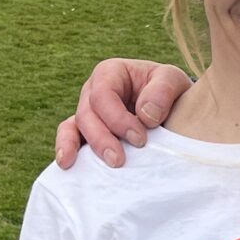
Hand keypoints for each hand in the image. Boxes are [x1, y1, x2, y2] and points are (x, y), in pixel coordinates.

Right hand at [53, 59, 194, 168]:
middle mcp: (93, 91)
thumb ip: (162, 91)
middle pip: (87, 114)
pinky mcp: (87, 132)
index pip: (103, 94)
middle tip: (118, 160)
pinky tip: (66, 164)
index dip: (117, 118)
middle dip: (101, 138)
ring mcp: (88, 112)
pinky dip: (66, 149)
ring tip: (79, 166)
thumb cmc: (169, 90)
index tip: (140, 139)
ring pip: (74, 127)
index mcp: (111, 73)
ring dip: (80, 147)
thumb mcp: (172, 81)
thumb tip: (145, 116)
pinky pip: (70, 137)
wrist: (173, 108)